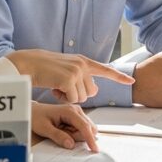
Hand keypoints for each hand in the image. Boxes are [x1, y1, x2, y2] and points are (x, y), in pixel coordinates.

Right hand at [6, 50, 134, 103]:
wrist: (29, 63)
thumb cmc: (46, 69)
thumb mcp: (67, 68)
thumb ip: (81, 76)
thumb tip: (94, 91)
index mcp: (84, 61)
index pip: (105, 70)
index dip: (119, 77)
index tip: (132, 81)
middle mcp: (83, 65)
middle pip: (91, 92)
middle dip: (78, 94)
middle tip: (63, 87)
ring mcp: (77, 71)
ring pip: (82, 98)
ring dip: (69, 97)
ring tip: (57, 86)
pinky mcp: (69, 79)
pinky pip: (72, 99)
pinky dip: (63, 98)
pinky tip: (54, 88)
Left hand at [32, 102, 99, 151]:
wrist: (34, 111)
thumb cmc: (38, 117)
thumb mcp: (44, 128)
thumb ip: (58, 136)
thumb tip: (71, 145)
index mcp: (70, 111)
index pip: (84, 127)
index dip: (90, 139)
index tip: (94, 149)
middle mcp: (77, 110)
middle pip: (88, 129)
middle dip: (78, 137)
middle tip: (61, 135)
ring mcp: (78, 113)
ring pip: (86, 130)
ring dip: (76, 136)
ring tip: (61, 131)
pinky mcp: (77, 118)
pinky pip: (81, 130)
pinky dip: (74, 134)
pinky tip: (64, 130)